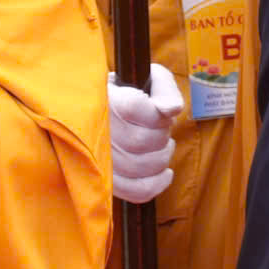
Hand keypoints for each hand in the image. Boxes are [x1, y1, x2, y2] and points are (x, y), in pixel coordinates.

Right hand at [109, 63, 184, 202]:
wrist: (109, 110)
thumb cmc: (135, 93)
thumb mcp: (151, 78)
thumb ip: (165, 89)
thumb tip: (171, 110)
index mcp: (106, 99)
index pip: (134, 107)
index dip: (156, 113)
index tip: (162, 110)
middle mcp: (97, 129)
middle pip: (140, 140)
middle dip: (161, 135)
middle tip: (162, 128)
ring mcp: (99, 157)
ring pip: (138, 166)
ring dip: (161, 156)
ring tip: (162, 145)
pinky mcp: (107, 180)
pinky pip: (134, 190)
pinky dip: (156, 184)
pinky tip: (165, 173)